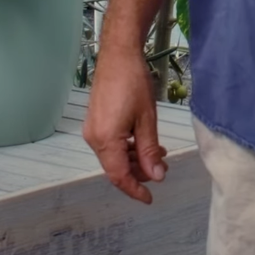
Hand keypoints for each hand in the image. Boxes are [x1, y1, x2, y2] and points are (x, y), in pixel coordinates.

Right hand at [82, 43, 168, 202]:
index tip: (150, 198)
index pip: (119, 176)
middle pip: (116, 167)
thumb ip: (149, 151)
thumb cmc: (133, 83)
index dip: (135, 190)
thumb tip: (156, 176)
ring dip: (136, 158)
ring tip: (158, 151)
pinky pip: (111, 144)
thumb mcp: (147, 120)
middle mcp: (94, 138)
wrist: (118, 55)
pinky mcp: (96, 122)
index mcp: (105, 140)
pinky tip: (144, 140)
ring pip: (115, 156)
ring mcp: (93, 129)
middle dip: (139, 172)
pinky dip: (128, 147)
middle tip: (162, 166)